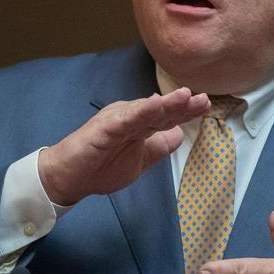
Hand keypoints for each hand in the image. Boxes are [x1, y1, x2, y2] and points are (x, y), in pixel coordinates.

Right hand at [37, 87, 208, 205]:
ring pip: (145, 111)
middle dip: (181, 104)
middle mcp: (129, 117)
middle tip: (203, 98)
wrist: (68, 178)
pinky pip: (125, 120)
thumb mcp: (139, 160)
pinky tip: (155, 105)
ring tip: (185, 96)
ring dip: (166, 103)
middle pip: (160, 110)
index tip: (205, 104)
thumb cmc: (100, 167)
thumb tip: (180, 136)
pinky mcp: (103, 129)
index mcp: (138, 124)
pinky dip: (141, 112)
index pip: (166, 116)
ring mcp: (116, 121)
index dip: (185, 111)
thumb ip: (158, 147)